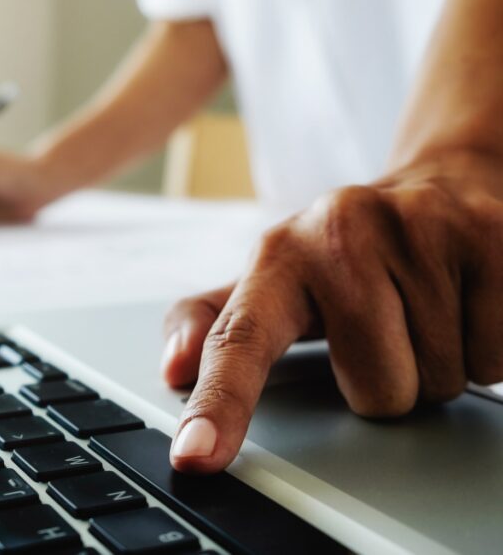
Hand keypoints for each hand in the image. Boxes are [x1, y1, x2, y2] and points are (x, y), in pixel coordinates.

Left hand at [161, 151, 502, 472]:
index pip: (241, 339)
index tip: (195, 456)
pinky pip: (496, 356)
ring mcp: (417, 226)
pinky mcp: (488, 234)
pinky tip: (468, 300)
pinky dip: (487, 348)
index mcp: (278, 255)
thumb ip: (214, 323)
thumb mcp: (273, 282)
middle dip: (390, 380)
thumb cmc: (346, 254)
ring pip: (439, 378)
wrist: (438, 187)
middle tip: (390, 327)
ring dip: (438, 363)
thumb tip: (174, 368)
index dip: (221, 403)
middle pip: (376, 392)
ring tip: (427, 310)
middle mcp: (339, 231)